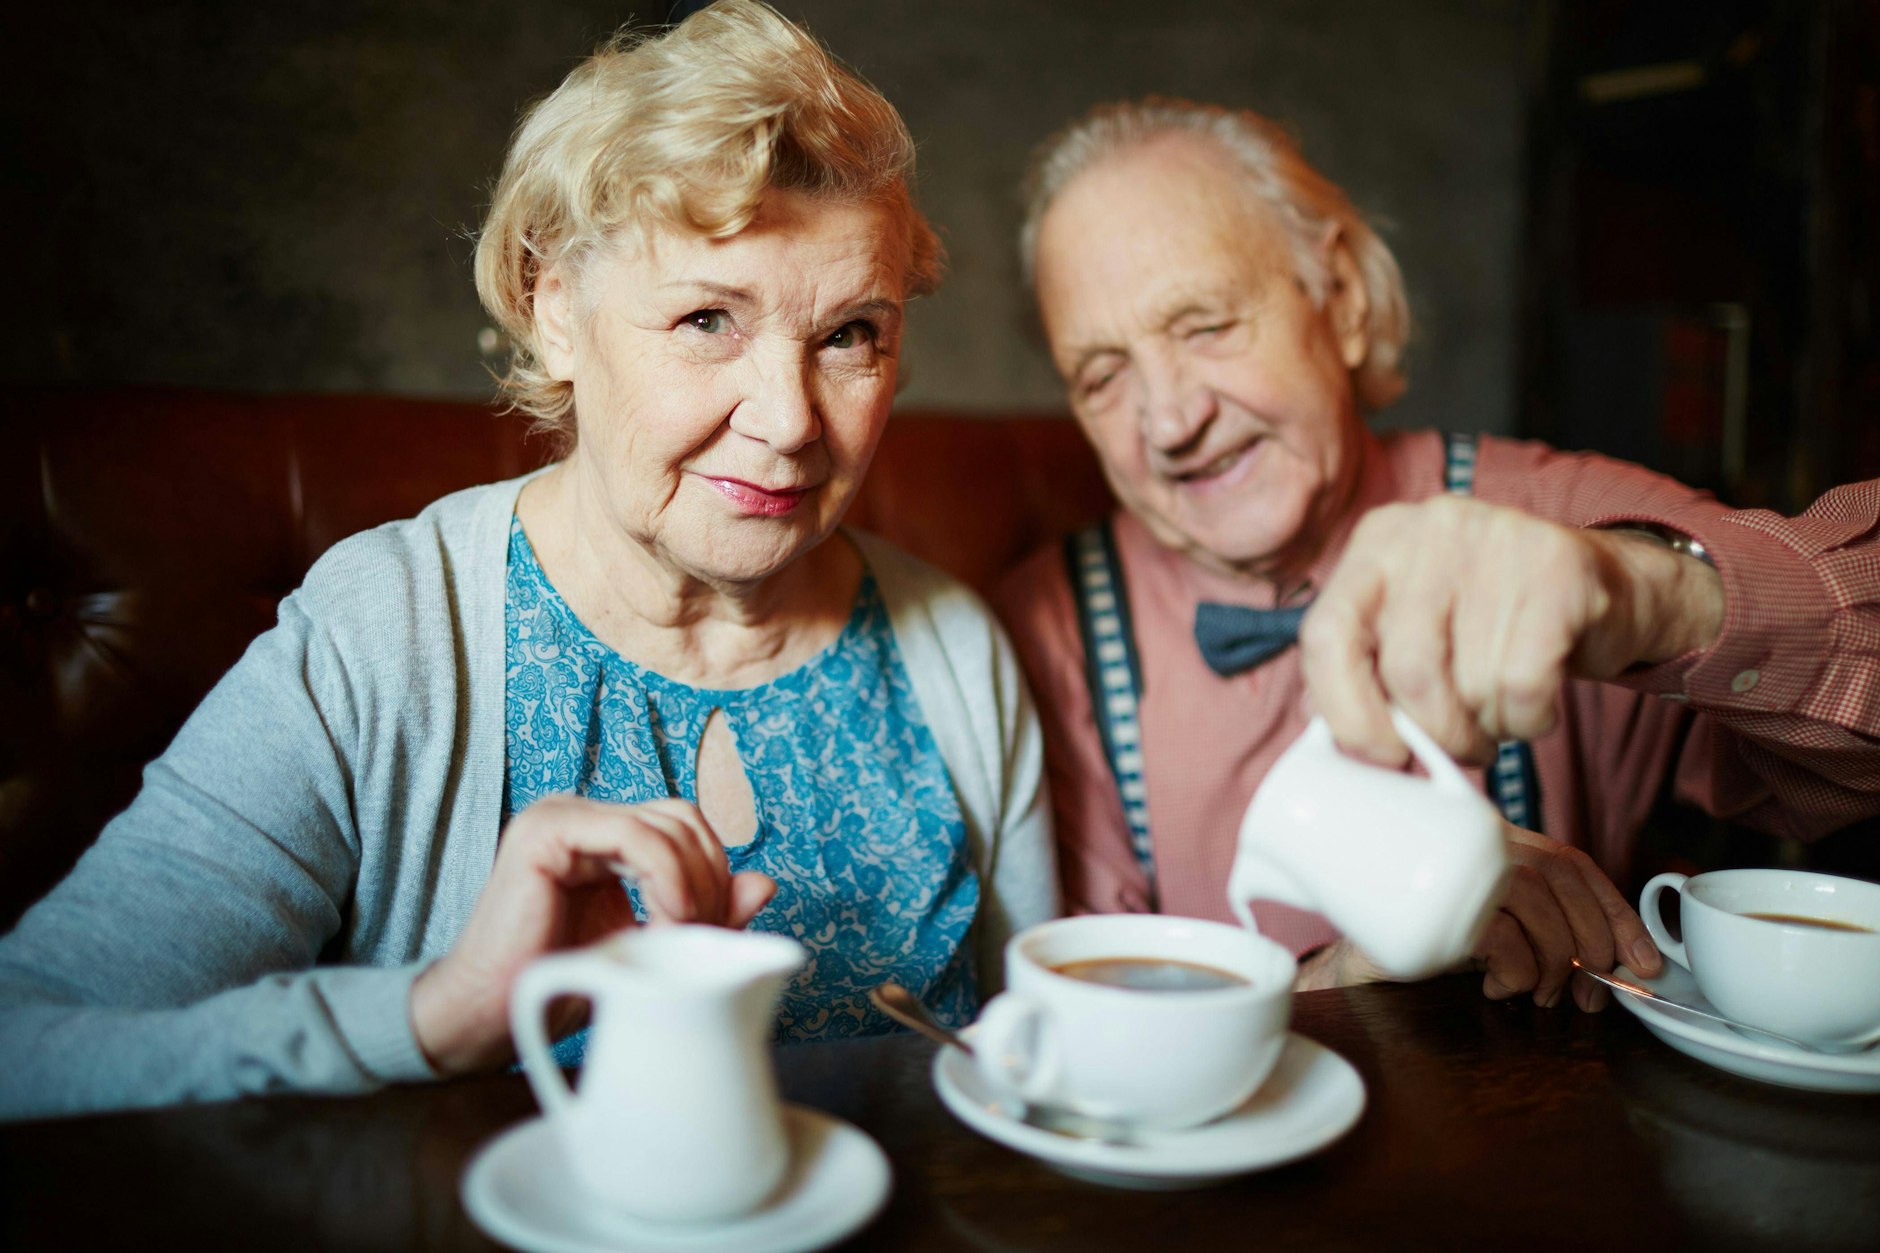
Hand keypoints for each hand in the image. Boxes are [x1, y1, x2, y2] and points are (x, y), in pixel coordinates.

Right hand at [409, 795, 775, 1075]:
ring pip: (668, 823)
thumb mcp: (654, 948)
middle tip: (701, 936)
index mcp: (604, 835)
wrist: (488, 1016)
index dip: (717, 874)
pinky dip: (666, 876)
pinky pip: (634, 835)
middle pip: (685, 818)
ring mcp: (562, 816)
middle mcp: (583, 816)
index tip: (714, 933)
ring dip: (692, 883)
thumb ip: (707, 913)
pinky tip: (664, 919)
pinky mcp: (547, 831)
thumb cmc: (564, 986)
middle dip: (711, 878)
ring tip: (675, 936)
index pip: (687, 827)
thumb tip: (766, 882)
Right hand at [1292, 824, 1661, 1012]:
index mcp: (1498, 844)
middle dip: (1593, 944)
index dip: (1617, 911)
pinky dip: (1516, 970)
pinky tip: (1500, 987)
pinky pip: (1498, 933)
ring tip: (1541, 994)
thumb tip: (1615, 961)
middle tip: (1592, 994)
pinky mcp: (1428, 904)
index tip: (1643, 959)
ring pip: (1534, 901)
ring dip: (1555, 961)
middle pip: (1559, 879)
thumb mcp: (1499, 932)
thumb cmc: (1433, 949)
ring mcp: (1449, 868)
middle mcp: (1475, 845)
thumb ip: (1546, 928)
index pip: (1573, 864)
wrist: (1357, 967)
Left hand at [1299, 495, 1723, 765]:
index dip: (1345, 710)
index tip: (1380, 755)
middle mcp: (1429, 526)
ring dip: (1490, 724)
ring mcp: (1496, 537)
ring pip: (1471, 683)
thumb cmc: (1494, 622)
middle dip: (1437, 732)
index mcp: (1378, 541)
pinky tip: (1537, 704)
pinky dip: (1530, 718)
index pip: (1327, 633)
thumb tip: (1329, 737)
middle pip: (1406, 668)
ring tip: (1502, 707)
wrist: (1610, 587)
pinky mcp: (1558, 567)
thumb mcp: (1417, 629)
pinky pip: (1524, 684)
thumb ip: (1366, 669)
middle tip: (1462, 745)